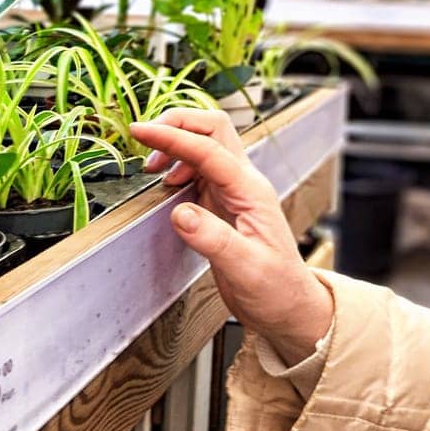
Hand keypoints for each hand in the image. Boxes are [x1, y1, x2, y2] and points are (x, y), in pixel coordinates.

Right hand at [130, 110, 332, 364]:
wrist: (288, 306)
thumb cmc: (276, 288)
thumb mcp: (245, 269)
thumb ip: (213, 239)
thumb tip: (180, 213)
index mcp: (251, 191)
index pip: (209, 150)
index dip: (172, 138)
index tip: (141, 131)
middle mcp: (244, 183)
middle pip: (213, 129)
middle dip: (178, 124)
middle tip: (144, 138)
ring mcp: (235, 191)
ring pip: (206, 145)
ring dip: (177, 144)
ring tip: (152, 167)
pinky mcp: (224, 204)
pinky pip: (200, 169)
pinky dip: (179, 165)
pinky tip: (167, 183)